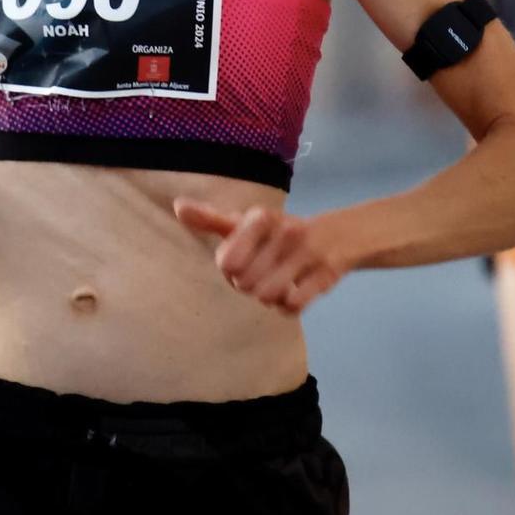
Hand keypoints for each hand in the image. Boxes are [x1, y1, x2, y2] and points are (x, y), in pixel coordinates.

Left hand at [172, 199, 343, 315]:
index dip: (230, 270)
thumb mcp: (246, 223)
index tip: (241, 262)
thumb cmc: (277, 232)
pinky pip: (293, 307)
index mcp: (260, 218)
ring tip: (276, 284)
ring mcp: (308, 253)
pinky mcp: (326, 276)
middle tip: (261, 274)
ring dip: (268, 298)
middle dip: (248, 285)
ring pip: (267, 296)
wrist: (336, 235)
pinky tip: (293, 293)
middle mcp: (285, 231)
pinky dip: (288, 307)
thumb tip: (178, 207)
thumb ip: (211, 219)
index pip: (227, 262)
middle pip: (244, 284)